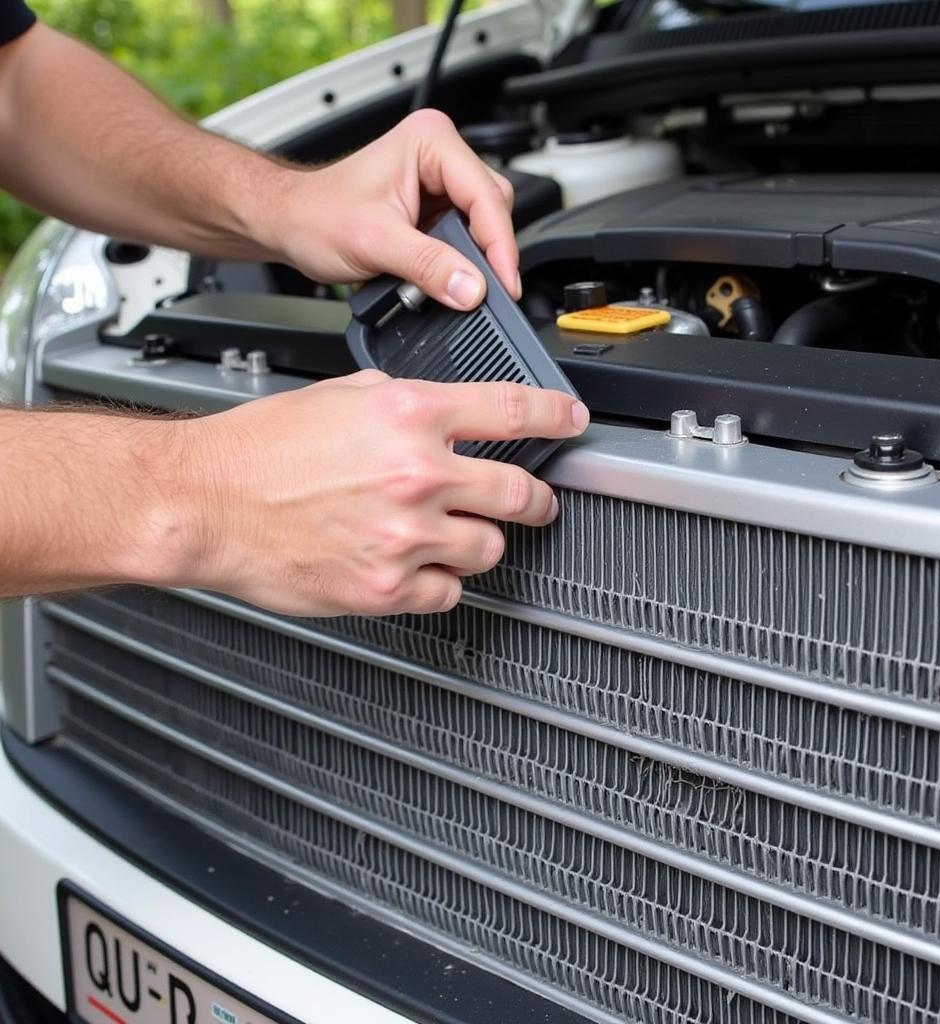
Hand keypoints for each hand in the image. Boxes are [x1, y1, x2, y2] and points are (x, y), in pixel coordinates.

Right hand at [173, 372, 588, 616]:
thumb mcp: (342, 395)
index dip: (556, 415)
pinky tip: (418, 565)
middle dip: (536, 498)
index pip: (514, 411)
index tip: (570, 421)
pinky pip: (447, 592)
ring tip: (454, 533)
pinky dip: (440, 580)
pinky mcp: (385, 587)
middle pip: (521, 492)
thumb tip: (451, 415)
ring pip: (490, 549)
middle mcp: (417, 475)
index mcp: (410, 416)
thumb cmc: (261, 449)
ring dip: (481, 540)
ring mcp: (405, 536)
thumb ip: (408, 405)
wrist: (207, 503)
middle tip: (535, 500)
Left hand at [262, 109, 518, 309]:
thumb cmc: (316, 214)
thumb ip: (428, 265)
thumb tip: (472, 289)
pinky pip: (467, 238)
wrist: (290, 224)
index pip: (485, 195)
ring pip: (484, 225)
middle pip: (493, 208)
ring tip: (457, 285)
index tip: (504, 283)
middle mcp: (439, 154)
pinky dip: (462, 263)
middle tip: (487, 292)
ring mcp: (439, 182)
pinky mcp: (435, 209)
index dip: (500, 244)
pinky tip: (449, 278)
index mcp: (430, 141)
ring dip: (476, 260)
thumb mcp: (376, 243)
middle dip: (491, 253)